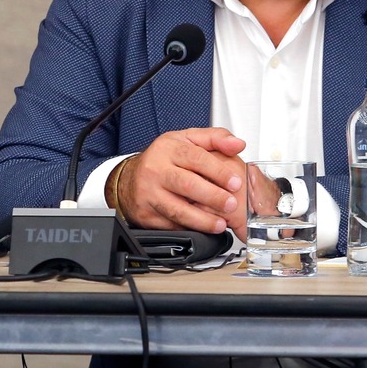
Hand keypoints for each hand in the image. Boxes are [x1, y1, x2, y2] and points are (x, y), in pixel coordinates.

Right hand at [111, 128, 246, 234]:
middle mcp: (156, 170)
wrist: (129, 179)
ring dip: (202, 219)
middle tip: (231, 204)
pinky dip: (189, 228)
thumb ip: (215, 138)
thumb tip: (238, 144)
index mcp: (168, 149)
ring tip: (221, 224)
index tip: (235, 182)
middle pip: (187, 184)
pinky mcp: (145, 214)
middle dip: (213, 197)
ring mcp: (149, 193)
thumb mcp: (187, 140)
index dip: (218, 171)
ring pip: (177, 209)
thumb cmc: (162, 159)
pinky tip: (202, 229)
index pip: (196, 158)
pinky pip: (170, 224)